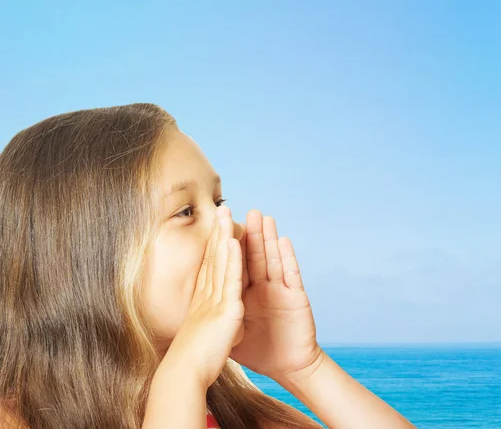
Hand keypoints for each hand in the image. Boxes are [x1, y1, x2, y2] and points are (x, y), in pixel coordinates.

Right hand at [162, 206, 244, 389]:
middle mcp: (206, 295)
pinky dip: (232, 258)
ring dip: (224, 234)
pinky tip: (233, 239)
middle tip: (220, 208)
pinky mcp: (225, 308)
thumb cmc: (192, 361)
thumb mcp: (200, 335)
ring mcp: (214, 299)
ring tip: (226, 211)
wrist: (185, 374)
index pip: (209, 266)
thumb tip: (207, 322)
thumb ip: (207, 323)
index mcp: (203, 300)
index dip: (213, 244)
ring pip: (221, 260)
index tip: (216, 227)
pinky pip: (230, 278)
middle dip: (218, 231)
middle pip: (213, 256)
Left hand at [229, 210, 322, 382]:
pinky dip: (288, 257)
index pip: (235, 265)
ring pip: (273, 259)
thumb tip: (192, 317)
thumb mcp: (233, 333)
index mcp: (247, 294)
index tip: (214, 226)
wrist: (291, 367)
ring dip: (268, 238)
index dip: (225, 246)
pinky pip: (292, 274)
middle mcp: (265, 288)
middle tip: (235, 210)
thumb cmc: (263, 352)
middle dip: (245, 233)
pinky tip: (283, 241)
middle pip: (253, 256)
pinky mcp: (297, 298)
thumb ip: (218, 319)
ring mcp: (281, 290)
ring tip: (262, 217)